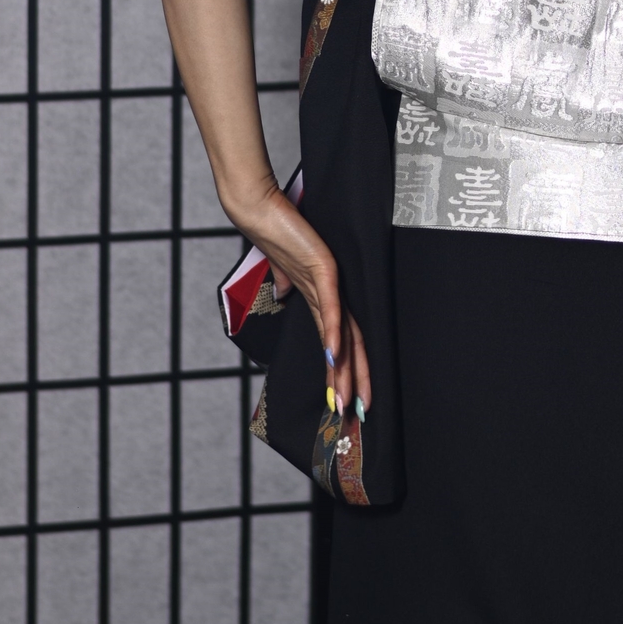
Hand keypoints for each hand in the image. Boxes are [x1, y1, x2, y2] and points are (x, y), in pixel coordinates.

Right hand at [226, 180, 371, 417]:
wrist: (263, 207)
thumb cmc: (275, 233)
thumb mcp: (283, 267)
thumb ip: (287, 282)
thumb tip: (283, 294)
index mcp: (325, 296)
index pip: (343, 342)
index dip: (347, 372)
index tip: (348, 401)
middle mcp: (332, 294)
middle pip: (350, 347)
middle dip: (354, 383)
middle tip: (359, 416)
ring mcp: (330, 284)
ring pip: (343, 336)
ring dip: (345, 372)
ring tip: (346, 401)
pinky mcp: (324, 270)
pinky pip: (330, 310)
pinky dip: (333, 336)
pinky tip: (336, 359)